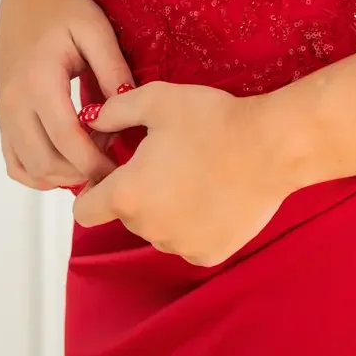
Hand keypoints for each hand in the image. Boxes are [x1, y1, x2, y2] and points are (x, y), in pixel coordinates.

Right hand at [0, 0, 133, 190]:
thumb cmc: (66, 10)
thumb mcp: (96, 31)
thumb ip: (113, 70)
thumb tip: (127, 111)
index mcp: (39, 81)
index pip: (67, 139)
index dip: (94, 161)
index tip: (121, 167)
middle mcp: (14, 102)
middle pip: (46, 161)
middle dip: (82, 172)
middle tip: (112, 163)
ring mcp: (4, 112)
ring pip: (29, 168)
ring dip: (62, 176)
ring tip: (93, 160)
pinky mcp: (3, 116)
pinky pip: (15, 162)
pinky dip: (39, 173)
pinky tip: (66, 163)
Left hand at [71, 80, 294, 266]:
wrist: (270, 147)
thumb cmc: (212, 120)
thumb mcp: (157, 100)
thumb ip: (114, 111)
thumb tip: (92, 120)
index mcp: (127, 194)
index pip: (84, 210)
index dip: (93, 189)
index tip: (114, 171)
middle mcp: (148, 229)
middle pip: (126, 215)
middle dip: (138, 191)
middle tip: (168, 160)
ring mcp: (180, 246)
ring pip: (159, 229)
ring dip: (167, 209)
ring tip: (196, 174)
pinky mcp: (209, 255)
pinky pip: (189, 241)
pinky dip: (195, 223)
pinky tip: (214, 195)